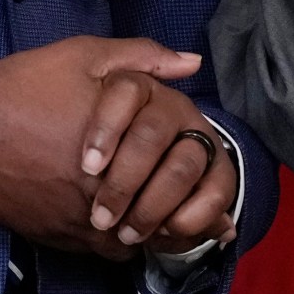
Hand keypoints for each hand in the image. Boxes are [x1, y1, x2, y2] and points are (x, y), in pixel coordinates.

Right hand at [0, 36, 201, 259]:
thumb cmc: (25, 86)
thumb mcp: (86, 56)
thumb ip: (144, 58)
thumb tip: (192, 63)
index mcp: (130, 140)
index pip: (188, 174)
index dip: (204, 184)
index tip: (205, 185)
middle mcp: (113, 187)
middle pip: (168, 213)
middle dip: (182, 214)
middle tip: (189, 211)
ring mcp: (85, 217)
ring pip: (139, 239)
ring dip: (151, 230)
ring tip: (155, 216)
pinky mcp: (60, 237)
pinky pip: (105, 252)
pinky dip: (117, 240)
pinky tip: (115, 221)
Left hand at [80, 76, 238, 253]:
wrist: (85, 170)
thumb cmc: (78, 122)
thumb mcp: (92, 74)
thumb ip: (136, 59)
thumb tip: (192, 62)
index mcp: (146, 90)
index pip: (129, 90)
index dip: (107, 128)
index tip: (87, 166)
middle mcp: (177, 115)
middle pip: (152, 135)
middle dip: (125, 181)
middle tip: (102, 217)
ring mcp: (196, 148)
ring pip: (181, 168)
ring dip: (152, 206)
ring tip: (126, 234)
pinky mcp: (214, 182)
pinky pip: (214, 194)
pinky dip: (189, 219)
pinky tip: (165, 234)